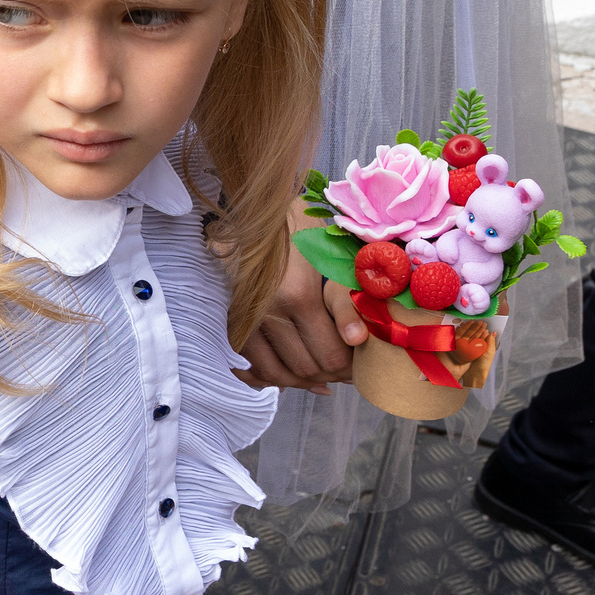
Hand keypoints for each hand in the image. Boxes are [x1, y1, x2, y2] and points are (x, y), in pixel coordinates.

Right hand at [235, 241, 365, 391]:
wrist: (259, 213)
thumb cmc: (303, 230)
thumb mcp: (332, 259)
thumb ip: (346, 303)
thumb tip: (356, 341)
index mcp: (299, 295)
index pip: (331, 355)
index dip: (350, 368)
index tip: (360, 365)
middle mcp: (269, 311)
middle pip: (305, 368)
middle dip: (329, 376)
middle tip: (345, 372)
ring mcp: (247, 317)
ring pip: (277, 373)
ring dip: (301, 381)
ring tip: (321, 376)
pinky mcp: (234, 319)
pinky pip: (252, 363)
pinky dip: (271, 376)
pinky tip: (291, 376)